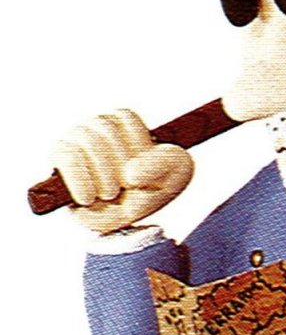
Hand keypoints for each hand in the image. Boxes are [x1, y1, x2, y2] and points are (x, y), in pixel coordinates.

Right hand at [53, 109, 193, 233]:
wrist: (132, 217)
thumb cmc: (154, 187)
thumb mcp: (177, 171)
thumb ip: (161, 164)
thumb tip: (130, 175)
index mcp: (122, 123)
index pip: (123, 117)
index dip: (137, 146)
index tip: (142, 172)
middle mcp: (96, 127)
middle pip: (103, 127)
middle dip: (120, 163)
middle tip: (126, 187)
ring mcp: (76, 141)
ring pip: (84, 139)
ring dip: (103, 172)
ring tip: (110, 194)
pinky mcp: (60, 160)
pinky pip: (65, 155)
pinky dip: (79, 178)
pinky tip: (89, 199)